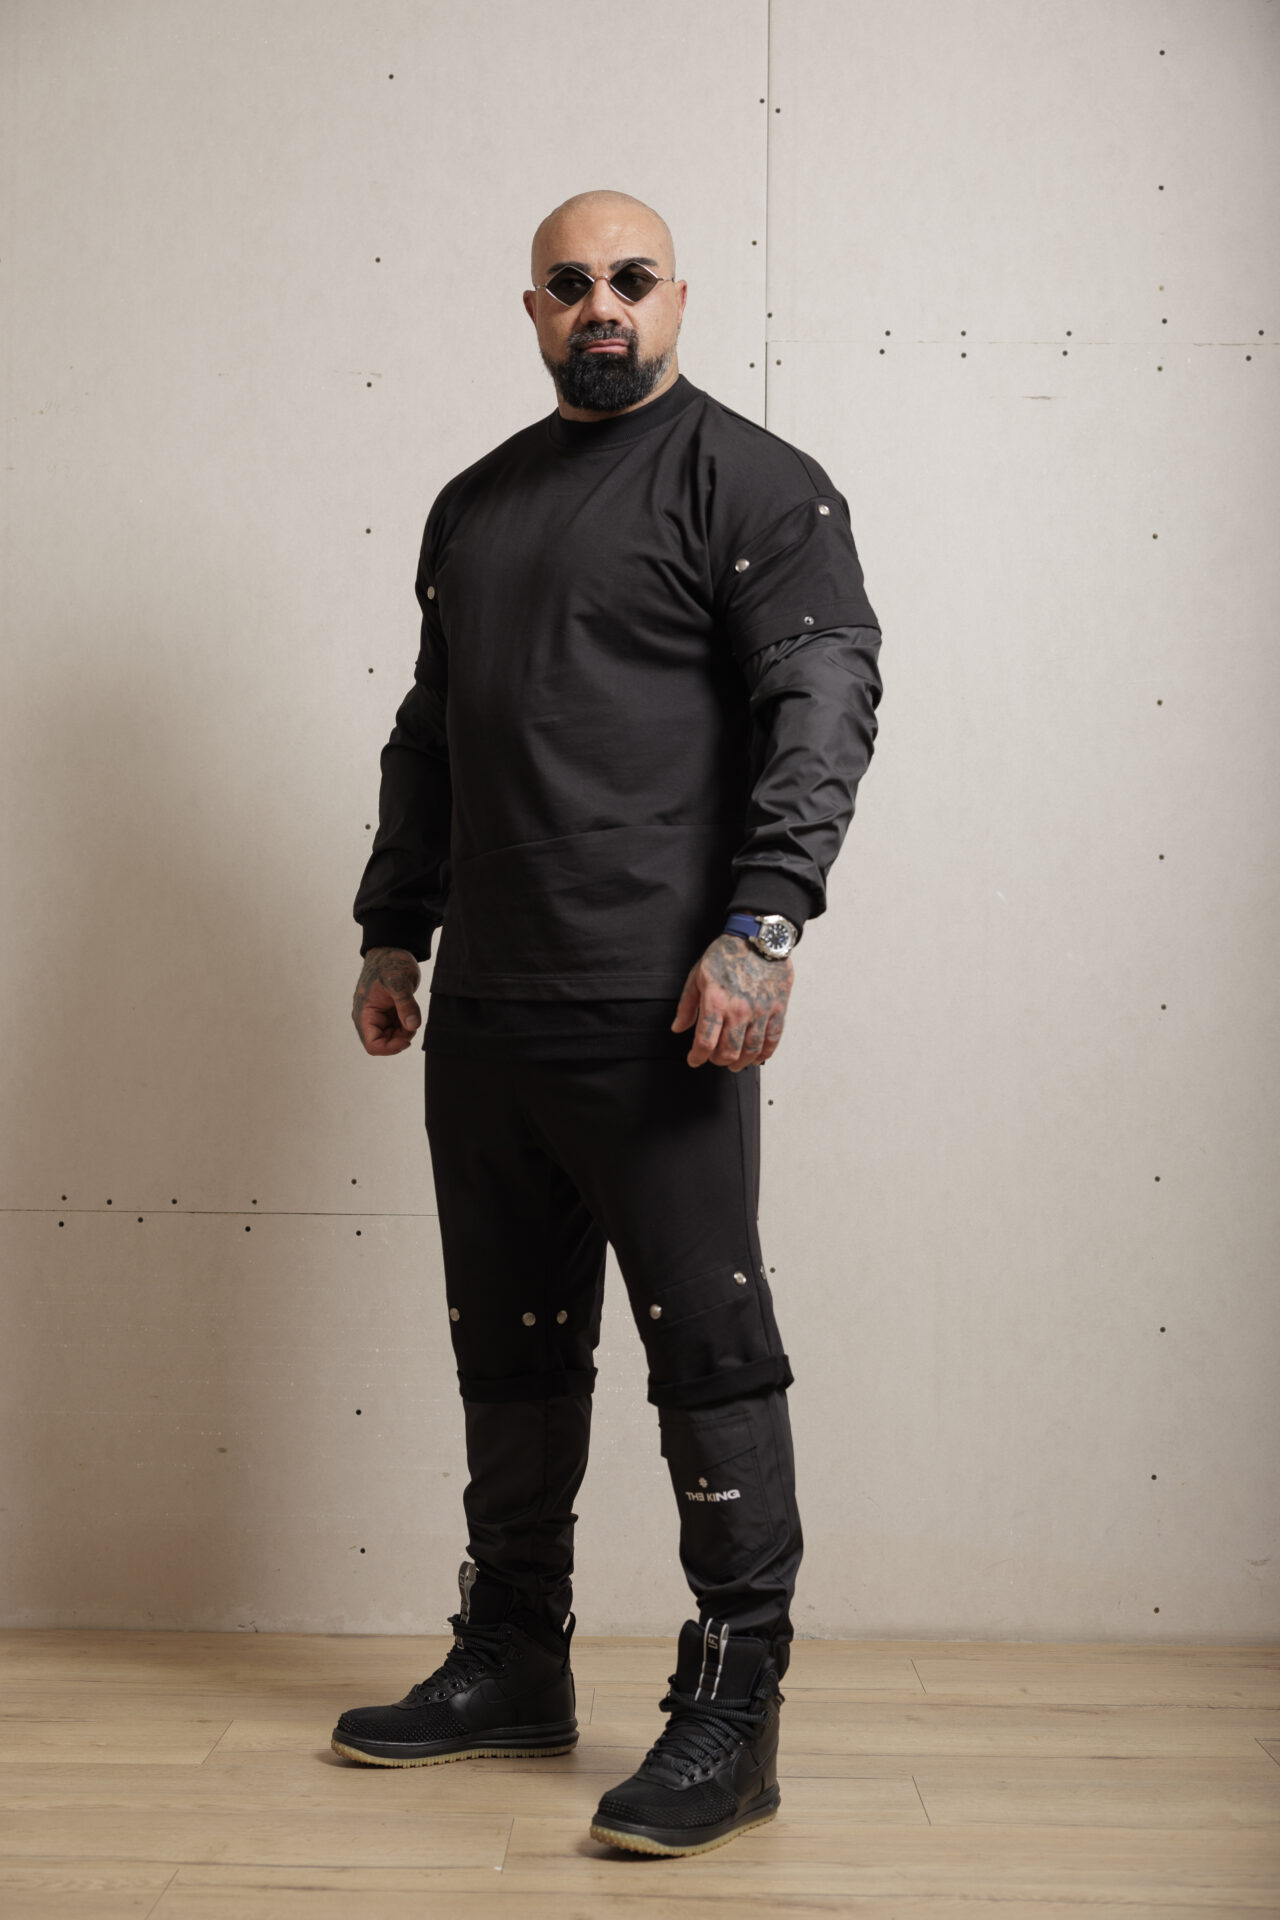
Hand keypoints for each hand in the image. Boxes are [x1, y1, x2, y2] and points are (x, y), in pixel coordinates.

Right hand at [352, 947, 422, 1054]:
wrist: (392, 950)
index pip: (373, 1045)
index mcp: (364, 1014)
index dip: (391, 1048)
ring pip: (392, 1038)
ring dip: (405, 1032)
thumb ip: (406, 1004)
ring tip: (412, 1012)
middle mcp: (368, 1018)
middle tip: (413, 1021)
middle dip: (400, 1038)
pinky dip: (407, 1025)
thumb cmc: (391, 963)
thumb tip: (413, 1026)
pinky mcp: (387, 1013)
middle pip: (383, 1044)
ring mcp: (378, 1016)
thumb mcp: (400, 982)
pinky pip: (397, 1029)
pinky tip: (411, 1011)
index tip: (408, 1037)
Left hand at [670, 933, 793, 1069]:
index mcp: (716, 1001)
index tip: (694, 1060)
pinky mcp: (778, 1009)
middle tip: (714, 1059)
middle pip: (728, 1051)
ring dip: (741, 1062)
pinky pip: (773, 1039)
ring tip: (735, 1063)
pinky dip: (765, 1053)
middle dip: (718, 1061)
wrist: (759, 937)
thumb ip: (687, 1005)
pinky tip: (757, 1057)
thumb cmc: (727, 953)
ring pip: (751, 1050)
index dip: (697, 1057)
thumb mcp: (698, 975)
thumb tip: (678, 1028)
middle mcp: (739, 1010)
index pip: (705, 1042)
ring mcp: (761, 1011)